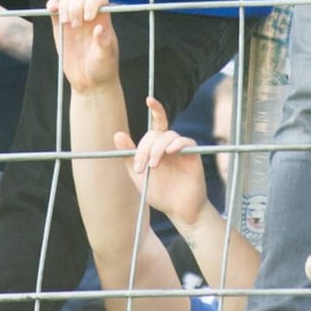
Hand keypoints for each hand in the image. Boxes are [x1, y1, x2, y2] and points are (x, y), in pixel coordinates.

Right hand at [49, 0, 117, 94]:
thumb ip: (104, 44)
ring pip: (68, 0)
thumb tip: (100, 29)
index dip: (92, 3)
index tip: (89, 18)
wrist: (89, 82)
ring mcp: (73, 20)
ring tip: (66, 23)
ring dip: (65, 6)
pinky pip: (55, 9)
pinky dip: (52, 5)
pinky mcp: (60, 27)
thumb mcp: (106, 58)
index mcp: (103, 20)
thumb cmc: (102, 68)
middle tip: (76, 26)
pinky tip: (51, 8)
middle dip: (77, 6)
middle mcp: (88, 16)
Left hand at [117, 97, 208, 225]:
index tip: (149, 99)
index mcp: (157, 147)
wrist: (178, 210)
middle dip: (145, 148)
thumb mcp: (139, 176)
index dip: (156, 109)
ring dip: (158, 148)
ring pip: (169, 135)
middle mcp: (169, 145)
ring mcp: (181, 150)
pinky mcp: (193, 156)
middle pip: (156, 133)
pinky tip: (171, 152)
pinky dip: (177, 143)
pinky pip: (186, 141)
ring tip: (154, 164)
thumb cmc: (159, 194)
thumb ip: (129, 156)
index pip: (157, 123)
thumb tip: (117, 134)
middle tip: (142, 167)